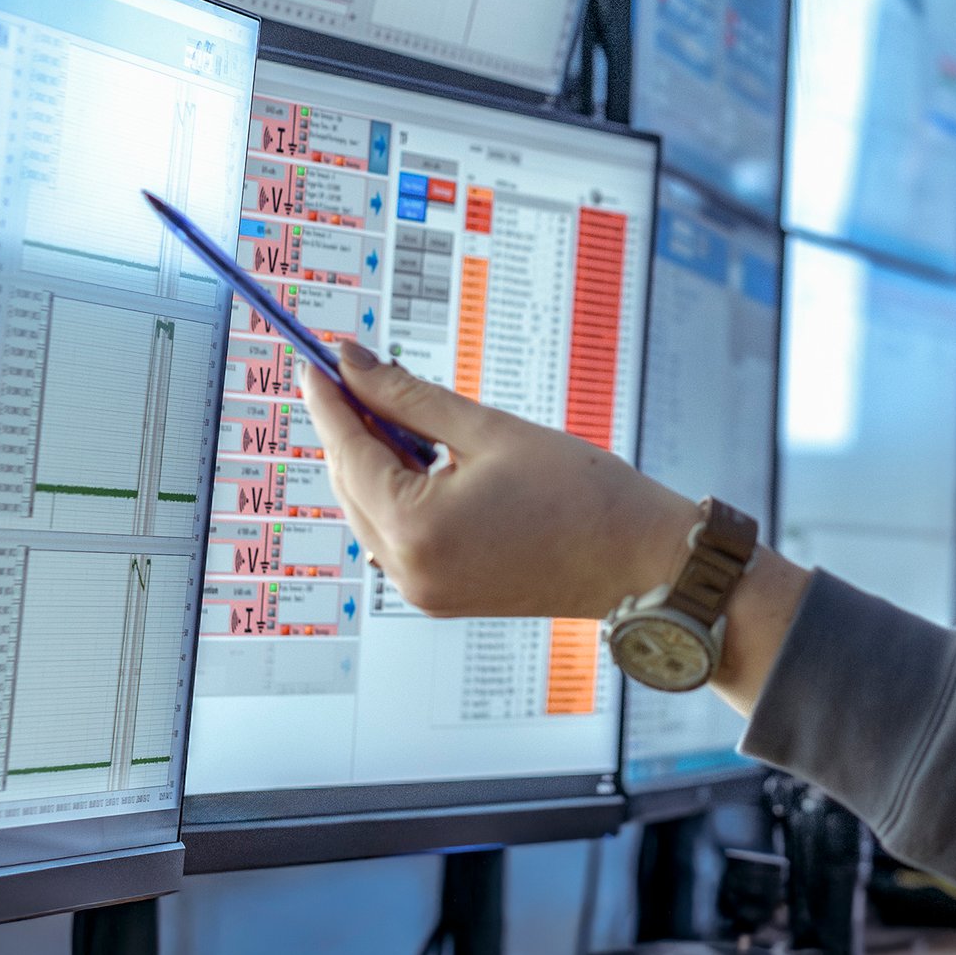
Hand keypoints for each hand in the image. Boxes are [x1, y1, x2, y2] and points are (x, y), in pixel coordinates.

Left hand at [296, 341, 688, 618]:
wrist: (640, 560)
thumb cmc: (583, 496)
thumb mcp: (488, 430)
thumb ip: (408, 397)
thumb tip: (354, 364)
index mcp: (416, 526)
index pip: (348, 449)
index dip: (328, 398)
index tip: (316, 359)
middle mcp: (407, 568)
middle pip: (349, 483)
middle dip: (347, 426)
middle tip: (354, 373)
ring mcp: (421, 589)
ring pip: (368, 510)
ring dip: (371, 460)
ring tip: (392, 409)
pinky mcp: (439, 595)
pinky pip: (394, 535)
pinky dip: (395, 493)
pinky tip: (417, 457)